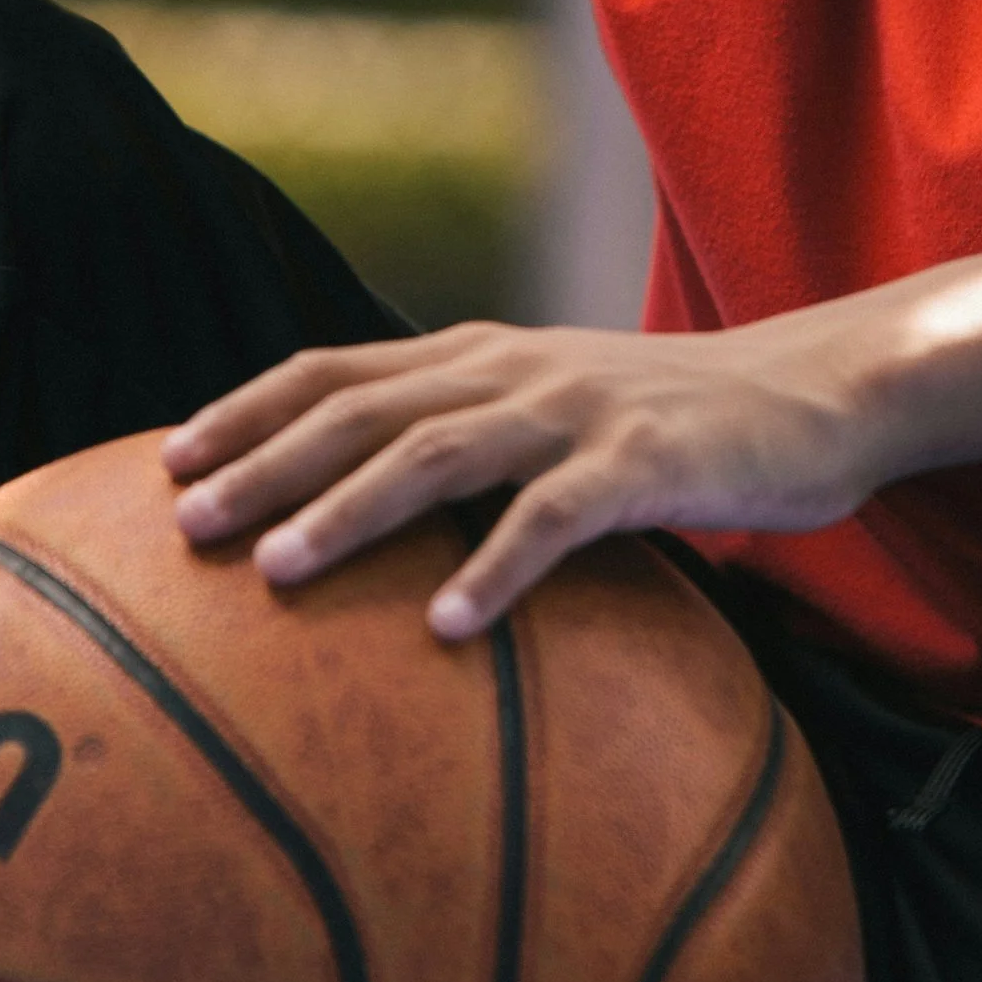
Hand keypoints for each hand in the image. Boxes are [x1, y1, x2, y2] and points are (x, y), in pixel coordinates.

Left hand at [163, 311, 895, 637]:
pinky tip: (447, 627)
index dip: (249, 409)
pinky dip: (495, 569)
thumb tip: (364, 512)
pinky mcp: (643, 463)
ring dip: (349, 510)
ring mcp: (577, 411)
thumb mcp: (557, 410)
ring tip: (277, 570)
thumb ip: (471, 438)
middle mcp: (514, 369)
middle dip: (264, 463)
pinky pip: (554, 519)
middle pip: (364, 408)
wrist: (815, 394)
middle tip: (184, 526)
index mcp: (481, 354)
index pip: (337, 368)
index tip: (167, 463)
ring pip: (438, 453)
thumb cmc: (673, 423)